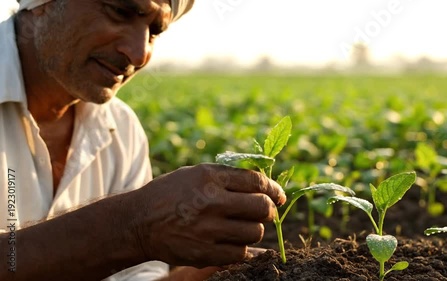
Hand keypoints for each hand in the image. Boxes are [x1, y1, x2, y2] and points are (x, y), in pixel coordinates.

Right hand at [131, 164, 285, 267]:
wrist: (140, 222)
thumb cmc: (172, 193)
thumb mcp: (196, 173)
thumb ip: (229, 177)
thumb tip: (266, 186)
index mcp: (209, 178)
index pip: (256, 182)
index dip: (274, 189)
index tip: (278, 195)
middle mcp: (210, 202)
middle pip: (261, 208)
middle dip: (269, 209)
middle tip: (265, 211)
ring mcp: (208, 230)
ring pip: (254, 232)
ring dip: (254, 229)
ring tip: (242, 225)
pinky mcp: (205, 253)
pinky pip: (240, 253)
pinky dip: (242, 247)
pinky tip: (234, 240)